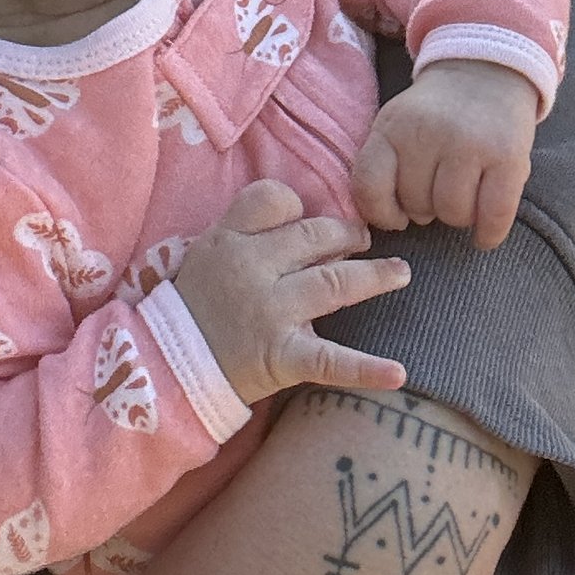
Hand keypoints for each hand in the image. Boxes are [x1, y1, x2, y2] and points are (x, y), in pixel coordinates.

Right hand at [170, 180, 412, 406]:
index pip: (276, 201)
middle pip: (314, 238)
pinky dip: (366, 369)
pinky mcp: (284, 358)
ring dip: (374, 276)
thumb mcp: (211, 247)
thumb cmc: (200, 303)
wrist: (172, 366)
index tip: (313, 220)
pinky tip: (399, 372)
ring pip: (333, 283)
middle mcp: (253, 271)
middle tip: (367, 238)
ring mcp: (272, 314)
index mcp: (233, 241)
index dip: (300, 208)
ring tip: (402, 273)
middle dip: (347, 235)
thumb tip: (306, 212)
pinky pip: (330, 361)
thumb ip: (250, 220)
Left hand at [350, 62, 538, 248]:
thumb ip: (383, 165)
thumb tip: (390, 222)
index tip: (397, 216)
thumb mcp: (396, 124)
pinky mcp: (508, 157)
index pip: (370, 187)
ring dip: (458, 216)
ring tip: (463, 195)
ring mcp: (470, 144)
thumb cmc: (436, 114)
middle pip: (417, 207)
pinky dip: (488, 233)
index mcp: (393, 127)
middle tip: (439, 189)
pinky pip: (493, 216)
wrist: (486, 71)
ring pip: (454, 214)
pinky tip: (484, 230)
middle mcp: (429, 133)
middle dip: (426, 209)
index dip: (382, 214)